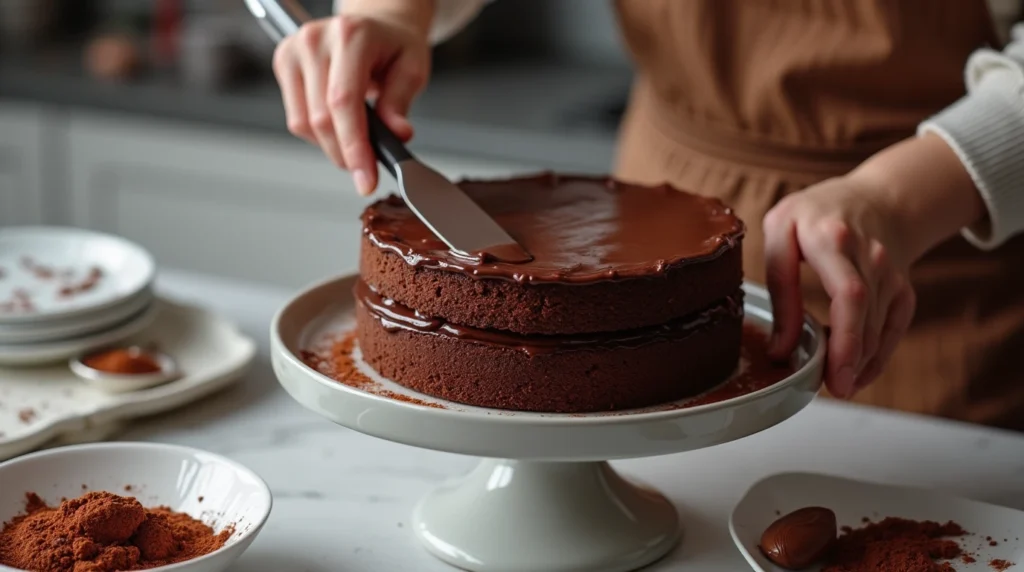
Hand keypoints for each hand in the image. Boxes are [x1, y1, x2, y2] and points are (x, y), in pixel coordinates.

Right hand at [273, 7, 431, 194]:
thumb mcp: (412, 69)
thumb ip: (400, 103)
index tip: (366, 179)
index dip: (354, 146)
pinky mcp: (284, 63)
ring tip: (357, 141)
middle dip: (346, 155)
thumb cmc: (394, 46)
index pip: (344, 101)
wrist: (375, 25)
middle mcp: (316, 40)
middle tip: (366, 171)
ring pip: (304, 124)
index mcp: (351, 35)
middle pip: (321, 118)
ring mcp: (294, 50)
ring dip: (331, 146)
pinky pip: (295, 119)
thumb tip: (397, 135)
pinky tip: (339, 126)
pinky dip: (318, 135)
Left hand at [763, 175, 916, 397]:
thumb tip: (780, 349)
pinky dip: (877, 356)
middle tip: (834, 389)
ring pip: (881, 326)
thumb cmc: (816, 213)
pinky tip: (856, 375)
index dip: (841, 336)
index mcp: (833, 238)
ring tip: (836, 384)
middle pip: (867, 314)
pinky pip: (894, 328)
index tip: (823, 368)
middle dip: (852, 356)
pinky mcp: (902, 289)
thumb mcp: (781, 231)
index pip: (849, 293)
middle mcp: (871, 257)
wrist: (878, 198)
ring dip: (860, 361)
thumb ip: (780, 285)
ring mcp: (892, 273)